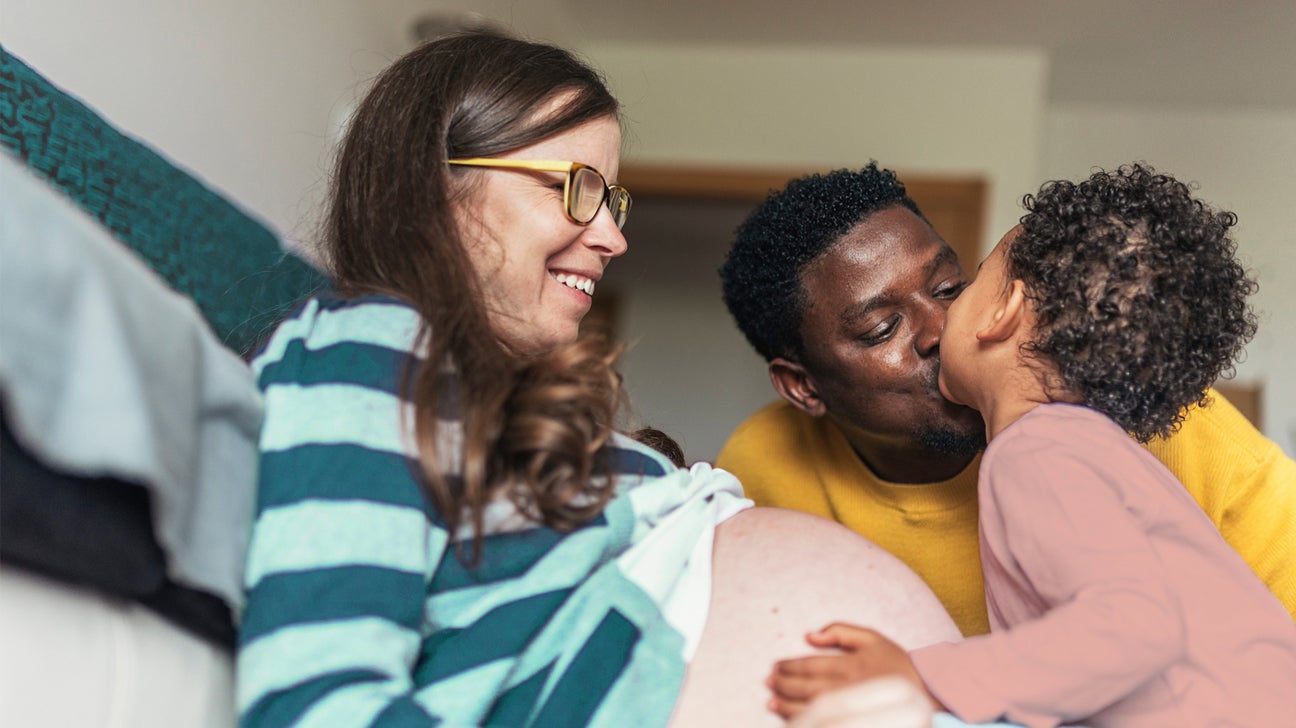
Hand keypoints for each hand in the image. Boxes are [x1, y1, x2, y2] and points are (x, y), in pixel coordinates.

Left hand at [767, 623, 933, 719]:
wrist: (928, 694)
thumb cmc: (898, 664)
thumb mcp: (873, 639)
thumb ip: (841, 631)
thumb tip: (810, 635)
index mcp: (852, 665)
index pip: (812, 665)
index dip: (789, 666)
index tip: (775, 667)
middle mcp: (850, 687)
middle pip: (808, 687)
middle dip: (784, 685)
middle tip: (768, 683)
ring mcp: (853, 706)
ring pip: (813, 708)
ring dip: (788, 706)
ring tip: (771, 703)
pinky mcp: (857, 720)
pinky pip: (827, 722)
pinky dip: (807, 721)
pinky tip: (793, 720)